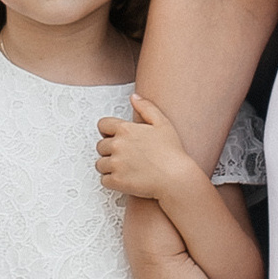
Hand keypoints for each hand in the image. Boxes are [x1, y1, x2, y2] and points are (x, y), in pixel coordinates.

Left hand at [94, 88, 200, 207]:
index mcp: (126, 129)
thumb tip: (134, 97)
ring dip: (109, 166)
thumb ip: (146, 107)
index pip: (102, 125)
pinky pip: (104, 180)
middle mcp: (118, 145)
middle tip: (125, 156)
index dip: (107, 131)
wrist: (176, 178)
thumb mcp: (163, 123)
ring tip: (125, 168)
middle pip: (100, 146)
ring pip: (100, 164)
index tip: (114, 137)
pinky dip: (112, 181)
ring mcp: (116, 163)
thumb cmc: (172, 153)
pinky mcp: (117, 181)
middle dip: (110, 150)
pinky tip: (125, 178)